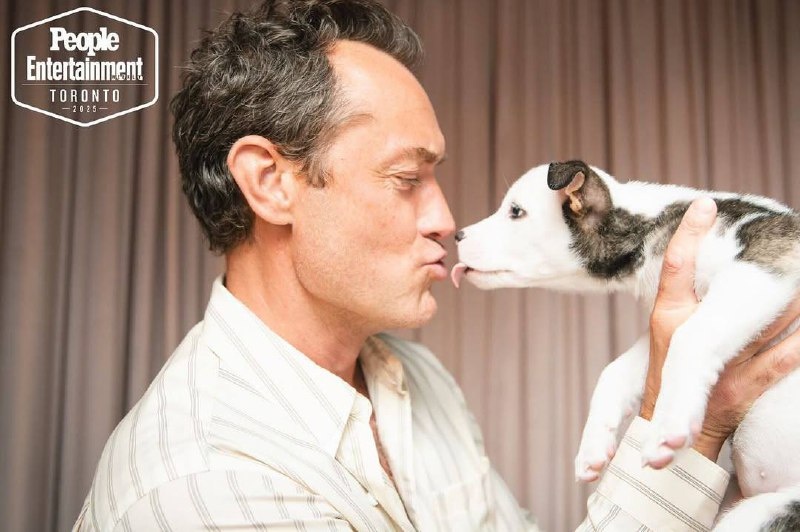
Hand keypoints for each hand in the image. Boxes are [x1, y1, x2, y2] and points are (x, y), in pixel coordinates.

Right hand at [640, 197, 799, 460]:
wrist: (669, 437)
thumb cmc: (668, 378)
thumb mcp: (667, 336)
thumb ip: (685, 302)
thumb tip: (700, 266)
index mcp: (667, 319)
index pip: (675, 267)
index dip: (688, 234)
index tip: (705, 205)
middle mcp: (689, 337)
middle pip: (733, 292)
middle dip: (764, 268)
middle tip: (790, 237)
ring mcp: (718, 365)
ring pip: (769, 323)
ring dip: (794, 301)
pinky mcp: (741, 389)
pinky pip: (783, 360)